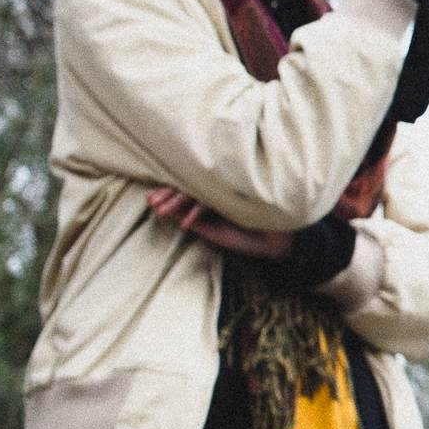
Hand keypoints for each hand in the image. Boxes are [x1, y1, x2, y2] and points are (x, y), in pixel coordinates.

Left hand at [147, 186, 291, 259]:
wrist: (278, 244)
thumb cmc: (248, 237)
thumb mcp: (211, 230)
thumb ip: (190, 219)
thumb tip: (164, 209)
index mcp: (216, 194)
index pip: (189, 187)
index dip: (168, 192)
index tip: (150, 199)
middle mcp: (223, 188)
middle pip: (191, 183)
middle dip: (168, 193)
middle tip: (151, 202)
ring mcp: (232, 188)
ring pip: (200, 187)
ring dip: (178, 200)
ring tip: (161, 212)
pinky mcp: (242, 192)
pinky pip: (214, 197)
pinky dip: (199, 210)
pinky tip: (189, 223)